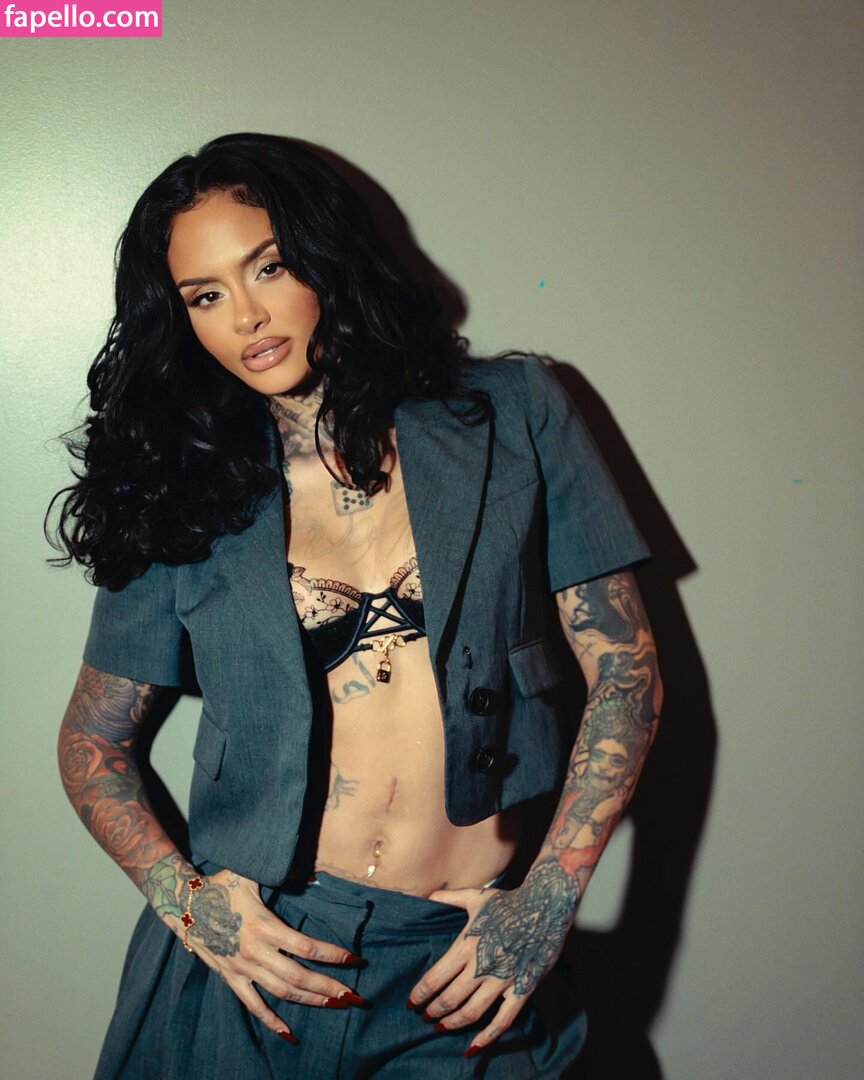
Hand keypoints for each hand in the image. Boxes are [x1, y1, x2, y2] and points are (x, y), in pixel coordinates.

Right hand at [178, 869, 361, 1041]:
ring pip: (281, 992)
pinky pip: (252, 1004)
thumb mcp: (249, 873)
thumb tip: (313, 875)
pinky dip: (270, 1020)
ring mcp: (243, 967)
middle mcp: (256, 951)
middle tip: (353, 996)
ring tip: (334, 1005)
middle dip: (328, 987)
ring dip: (309, 1000)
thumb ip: (282, 872)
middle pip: (299, 976)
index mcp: (265, 926)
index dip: (332, 955)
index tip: (354, 960)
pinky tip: (287, 1033)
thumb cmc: (221, 885)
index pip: (306, 946)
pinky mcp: (231, 977)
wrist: (184, 905)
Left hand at [407, 860, 578, 1053]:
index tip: (411, 1002)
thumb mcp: (475, 896)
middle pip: (449, 998)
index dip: (420, 994)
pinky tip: (472, 1046)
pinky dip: (487, 1037)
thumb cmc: (509, 901)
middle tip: (423, 1015)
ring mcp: (503, 980)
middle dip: (432, 1010)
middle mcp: (482, 965)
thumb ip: (449, 898)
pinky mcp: (522, 988)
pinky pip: (503, 1020)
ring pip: (471, 1012)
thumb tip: (427, 896)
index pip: (435, 978)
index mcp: (467, 944)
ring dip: (452, 1023)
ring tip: (440, 1027)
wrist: (546, 906)